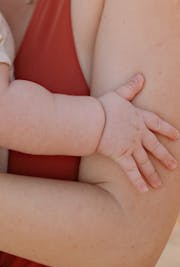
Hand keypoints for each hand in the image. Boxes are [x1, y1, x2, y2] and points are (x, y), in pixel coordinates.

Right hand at [98, 73, 177, 191]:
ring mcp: (130, 146)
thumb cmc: (104, 106)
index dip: (167, 130)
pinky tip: (145, 190)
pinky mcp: (121, 156)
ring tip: (159, 184)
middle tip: (174, 166)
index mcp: (138, 118)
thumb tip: (141, 76)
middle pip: (154, 146)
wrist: (94, 120)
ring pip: (144, 162)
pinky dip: (138, 181)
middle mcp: (138, 133)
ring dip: (152, 173)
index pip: (156, 124)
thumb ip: (131, 87)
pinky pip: (131, 171)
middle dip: (164, 156)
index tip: (177, 136)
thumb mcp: (119, 94)